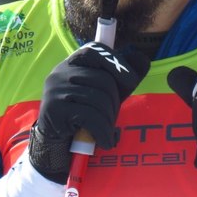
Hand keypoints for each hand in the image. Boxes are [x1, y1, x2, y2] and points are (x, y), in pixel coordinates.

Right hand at [29, 43, 149, 183]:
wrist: (55, 145)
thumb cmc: (82, 116)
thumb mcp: (104, 93)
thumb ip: (121, 77)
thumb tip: (142, 59)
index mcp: (72, 63)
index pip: (96, 51)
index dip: (117, 63)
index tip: (131, 81)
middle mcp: (60, 72)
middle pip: (102, 79)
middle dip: (115, 102)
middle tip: (113, 118)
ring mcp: (55, 89)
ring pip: (98, 98)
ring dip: (109, 120)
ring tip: (107, 132)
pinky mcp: (54, 110)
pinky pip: (90, 117)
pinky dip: (103, 132)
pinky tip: (105, 141)